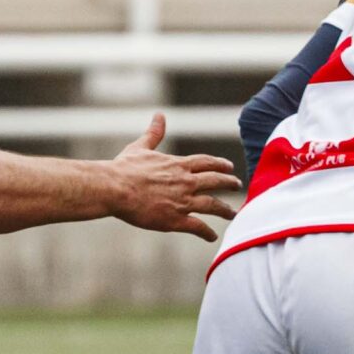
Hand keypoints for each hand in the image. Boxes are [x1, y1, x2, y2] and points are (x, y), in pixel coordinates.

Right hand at [109, 113, 241, 240]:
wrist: (114, 188)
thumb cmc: (124, 168)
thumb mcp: (141, 147)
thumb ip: (154, 133)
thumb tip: (159, 116)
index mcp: (178, 165)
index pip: (207, 163)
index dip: (220, 164)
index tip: (230, 167)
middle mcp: (185, 182)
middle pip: (216, 181)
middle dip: (229, 183)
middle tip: (238, 185)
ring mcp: (182, 201)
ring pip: (213, 205)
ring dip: (225, 210)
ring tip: (233, 213)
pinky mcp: (175, 220)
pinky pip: (198, 226)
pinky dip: (207, 232)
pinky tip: (212, 237)